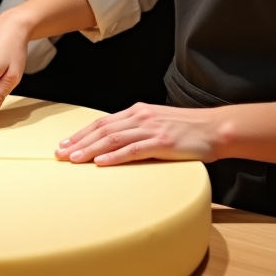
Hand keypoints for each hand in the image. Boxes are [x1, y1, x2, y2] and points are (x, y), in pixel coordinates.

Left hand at [57, 101, 275, 165]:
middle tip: (60, 154)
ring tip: (73, 159)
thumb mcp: (158, 124)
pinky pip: (133, 150)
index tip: (65, 144)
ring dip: (90, 150)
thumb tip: (116, 144)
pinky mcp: (162, 142)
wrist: (215, 128)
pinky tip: (101, 163)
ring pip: (112, 139)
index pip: (102, 123)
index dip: (82, 134)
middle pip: (102, 130)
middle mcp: (140, 117)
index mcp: (137, 112)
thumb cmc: (187, 129)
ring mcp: (150, 129)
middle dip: (79, 142)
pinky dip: (114, 156)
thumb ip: (137, 131)